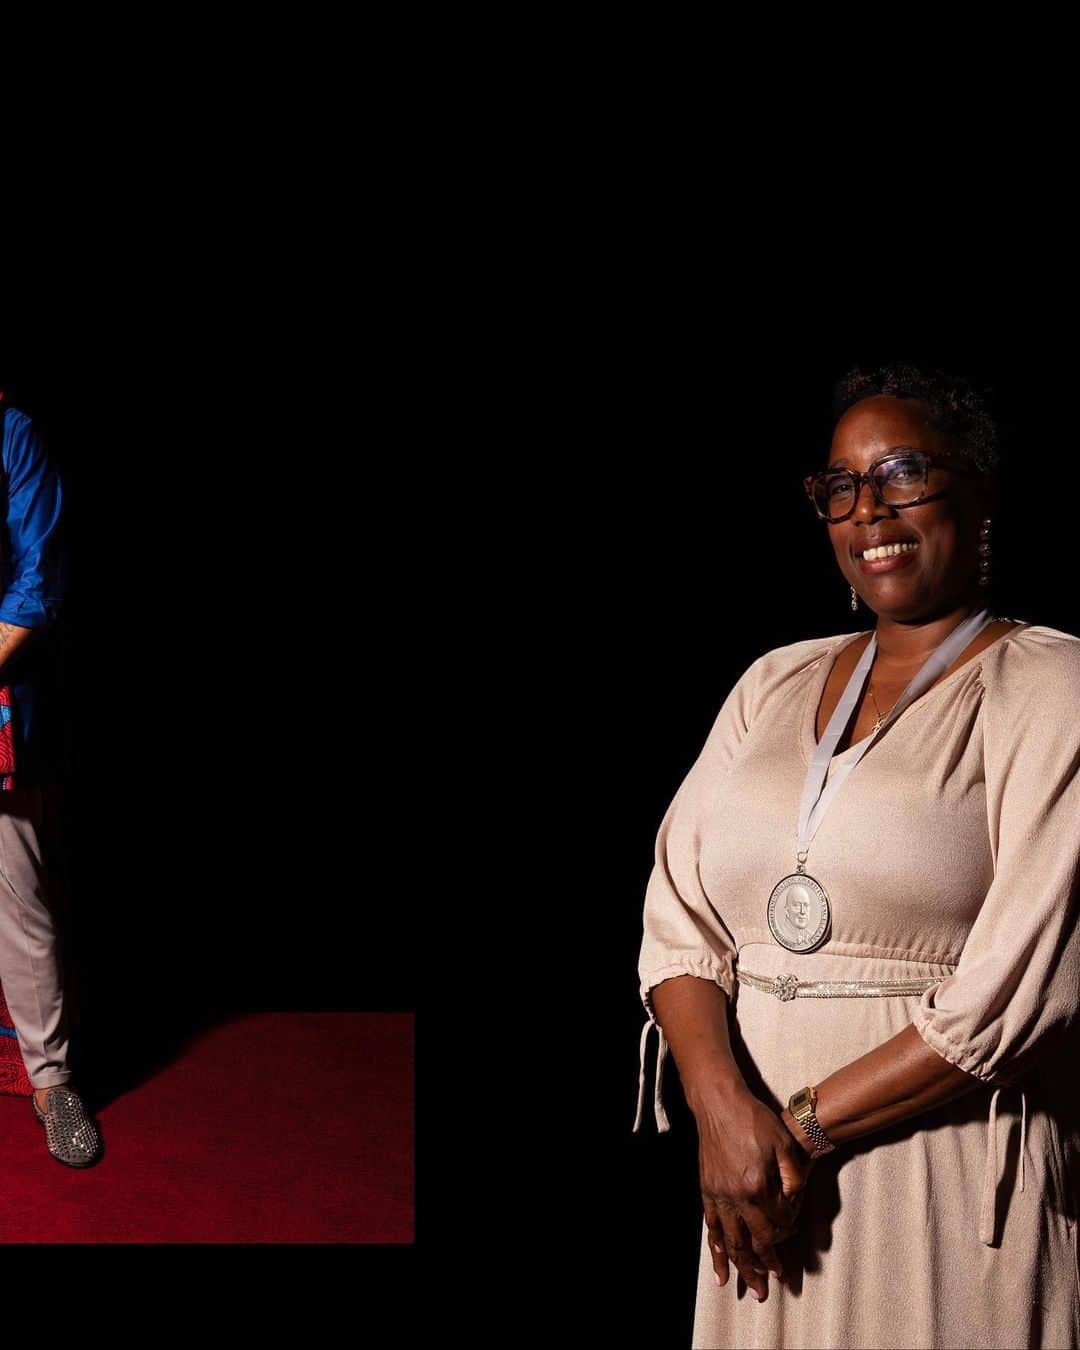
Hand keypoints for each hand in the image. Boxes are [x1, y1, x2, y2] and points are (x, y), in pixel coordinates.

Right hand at [691, 1084, 814, 1301]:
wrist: (719, 1102)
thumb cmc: (754, 1119)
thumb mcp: (785, 1143)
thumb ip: (793, 1176)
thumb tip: (795, 1203)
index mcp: (758, 1186)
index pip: (778, 1223)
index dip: (787, 1232)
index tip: (792, 1236)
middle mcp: (736, 1196)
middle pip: (754, 1242)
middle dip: (765, 1266)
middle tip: (771, 1289)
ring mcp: (718, 1195)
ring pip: (731, 1242)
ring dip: (742, 1268)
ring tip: (751, 1289)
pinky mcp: (707, 1190)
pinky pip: (711, 1227)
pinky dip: (716, 1251)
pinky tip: (720, 1271)